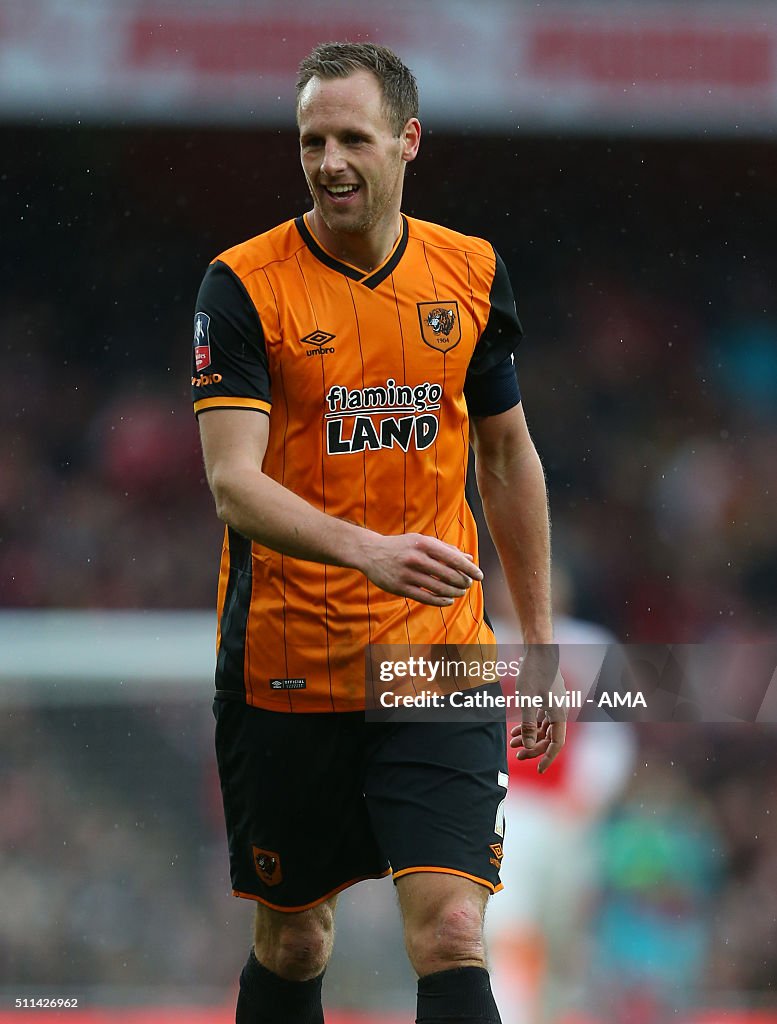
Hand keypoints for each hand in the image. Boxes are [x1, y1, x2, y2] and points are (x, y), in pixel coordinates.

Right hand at [356, 532, 482, 606]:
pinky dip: (441, 601)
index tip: (480, 576)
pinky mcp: (400, 588)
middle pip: (448, 575)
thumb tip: (469, 559)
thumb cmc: (402, 546)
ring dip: (454, 592)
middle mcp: (416, 558)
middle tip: (469, 585)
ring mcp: (407, 574)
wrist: (371, 553)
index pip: (453, 558)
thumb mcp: (422, 541)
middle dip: (463, 582)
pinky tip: (449, 600)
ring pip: (438, 588)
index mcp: (423, 544)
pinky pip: (426, 597)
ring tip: (461, 592)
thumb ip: (446, 549)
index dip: (469, 569)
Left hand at [509, 645, 566, 773]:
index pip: (557, 743)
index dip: (548, 758)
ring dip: (529, 737)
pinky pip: (540, 718)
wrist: (539, 649)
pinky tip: (515, 730)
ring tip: (512, 744)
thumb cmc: (534, 672)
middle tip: (517, 756)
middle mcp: (560, 711)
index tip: (538, 769)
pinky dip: (529, 725)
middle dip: (533, 748)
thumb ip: (529, 724)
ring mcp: (554, 705)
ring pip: (543, 728)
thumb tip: (530, 747)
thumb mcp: (527, 700)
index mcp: (559, 714)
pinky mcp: (547, 698)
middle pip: (549, 737)